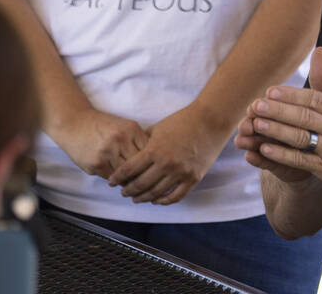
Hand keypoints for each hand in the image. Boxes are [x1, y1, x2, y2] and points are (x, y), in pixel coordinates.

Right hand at [51, 107, 147, 179]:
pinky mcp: (96, 165)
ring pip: (126, 175)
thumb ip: (138, 140)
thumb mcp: (124, 126)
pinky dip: (117, 180)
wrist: (74, 123)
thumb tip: (153, 160)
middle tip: (146, 181)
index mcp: (131, 129)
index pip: (149, 151)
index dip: (153, 162)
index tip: (154, 169)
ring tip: (134, 184)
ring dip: (130, 180)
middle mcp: (120, 140)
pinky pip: (112, 178)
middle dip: (143, 174)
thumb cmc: (103, 126)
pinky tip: (118, 180)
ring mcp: (107, 153)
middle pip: (139, 165)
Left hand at [108, 103, 233, 204]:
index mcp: (154, 150)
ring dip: (143, 198)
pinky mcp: (193, 178)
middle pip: (140, 185)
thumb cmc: (183, 120)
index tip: (111, 182)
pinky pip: (175, 196)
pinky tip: (156, 200)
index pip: (129, 169)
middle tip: (123, 192)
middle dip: (128, 190)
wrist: (210, 120)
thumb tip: (131, 152)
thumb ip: (144, 141)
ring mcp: (180, 172)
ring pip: (156, 193)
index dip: (117, 177)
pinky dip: (164, 201)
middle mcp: (166, 164)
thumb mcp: (158, 127)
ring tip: (136, 198)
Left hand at [250, 52, 321, 199]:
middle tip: (256, 104)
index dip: (291, 95)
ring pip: (300, 138)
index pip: (314, 99)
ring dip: (276, 131)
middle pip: (304, 117)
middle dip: (278, 110)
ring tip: (256, 124)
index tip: (271, 90)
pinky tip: (265, 148)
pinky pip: (301, 160)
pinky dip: (282, 155)